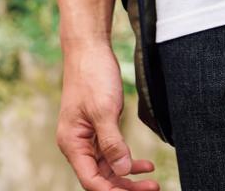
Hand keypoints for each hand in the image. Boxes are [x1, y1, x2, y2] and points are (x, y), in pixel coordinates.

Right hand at [56, 41, 160, 189]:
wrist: (89, 48)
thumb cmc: (92, 75)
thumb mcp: (104, 109)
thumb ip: (112, 142)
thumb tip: (122, 171)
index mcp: (72, 143)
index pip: (91, 180)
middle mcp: (77, 144)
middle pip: (101, 177)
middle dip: (125, 187)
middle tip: (152, 189)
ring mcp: (88, 136)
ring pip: (108, 167)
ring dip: (128, 176)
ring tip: (152, 181)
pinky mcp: (99, 127)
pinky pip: (112, 152)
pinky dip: (128, 160)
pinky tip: (145, 164)